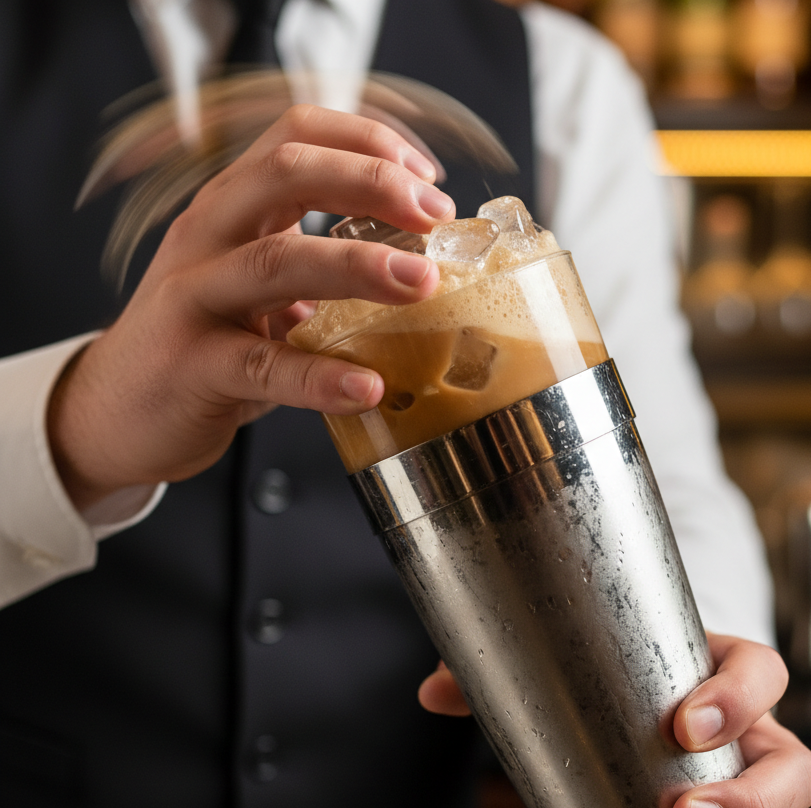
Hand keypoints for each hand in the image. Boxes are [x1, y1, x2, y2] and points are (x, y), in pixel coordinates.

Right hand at [47, 105, 455, 509]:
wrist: (118, 411)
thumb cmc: (203, 344)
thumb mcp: (256, 287)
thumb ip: (315, 269)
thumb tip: (416, 269)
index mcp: (232, 210)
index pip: (296, 137)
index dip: (368, 142)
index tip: (428, 178)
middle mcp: (208, 237)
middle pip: (284, 175)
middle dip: (370, 183)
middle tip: (435, 216)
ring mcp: (194, 299)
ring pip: (273, 262)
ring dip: (357, 266)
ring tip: (420, 283)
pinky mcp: (192, 367)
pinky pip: (262, 367)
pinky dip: (320, 377)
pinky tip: (366, 387)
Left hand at [419, 632, 810, 807]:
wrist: (641, 676)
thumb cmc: (620, 657)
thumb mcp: (582, 645)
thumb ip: (506, 656)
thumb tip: (435, 691)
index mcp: (722, 668)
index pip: (761, 673)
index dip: (738, 700)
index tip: (681, 726)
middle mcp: (748, 727)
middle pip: (792, 766)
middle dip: (751, 799)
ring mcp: (736, 775)